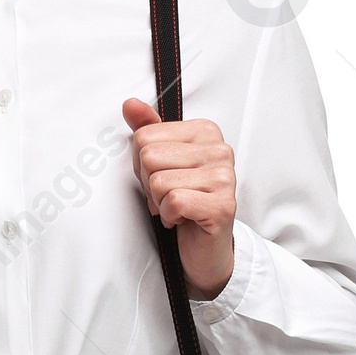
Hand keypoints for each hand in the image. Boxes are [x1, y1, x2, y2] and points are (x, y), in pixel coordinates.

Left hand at [122, 97, 236, 298]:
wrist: (204, 250)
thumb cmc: (183, 203)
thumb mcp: (161, 163)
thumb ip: (147, 131)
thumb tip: (130, 104)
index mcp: (205, 131)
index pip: (144, 136)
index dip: (142, 165)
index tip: (162, 179)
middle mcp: (220, 150)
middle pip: (149, 156)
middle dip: (149, 184)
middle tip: (167, 197)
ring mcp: (225, 177)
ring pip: (158, 180)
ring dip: (159, 202)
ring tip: (176, 209)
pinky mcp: (222, 205)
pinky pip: (174, 201)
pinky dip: (169, 216)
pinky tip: (182, 220)